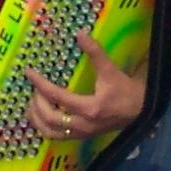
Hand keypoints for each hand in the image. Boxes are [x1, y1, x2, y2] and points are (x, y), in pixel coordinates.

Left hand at [26, 30, 145, 139]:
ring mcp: (81, 133)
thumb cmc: (125, 90)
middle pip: (49, 118)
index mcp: (89, 108)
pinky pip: (56, 136)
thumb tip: (80, 34)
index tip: (29, 72)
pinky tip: (42, 116)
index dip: (40, 83)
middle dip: (37, 103)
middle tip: (33, 89)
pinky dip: (45, 127)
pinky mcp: (82, 136)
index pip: (57, 96)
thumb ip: (95, 53)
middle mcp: (83, 124)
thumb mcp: (111, 70)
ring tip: (33, 104)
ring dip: (37, 119)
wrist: (140, 110)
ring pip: (49, 132)